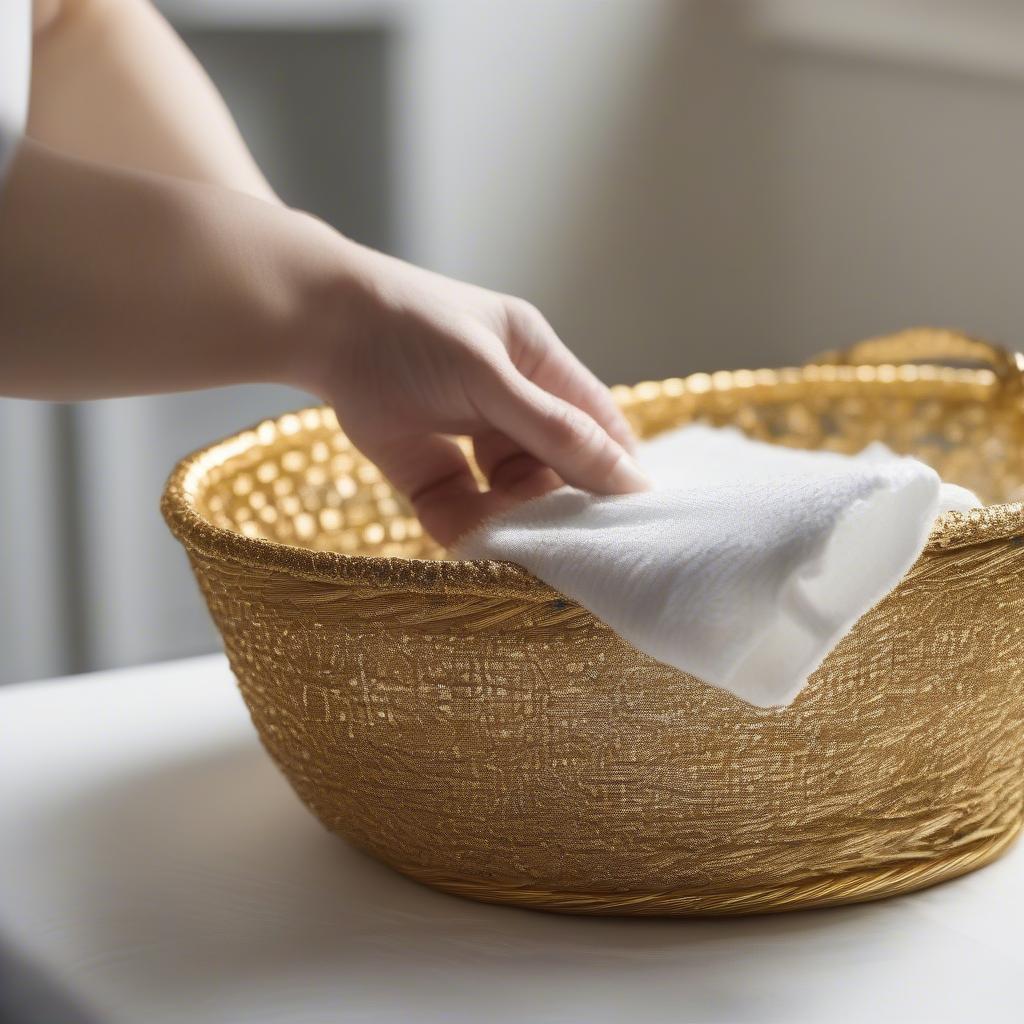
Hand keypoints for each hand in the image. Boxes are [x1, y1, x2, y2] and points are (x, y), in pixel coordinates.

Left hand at [302, 242, 647, 545]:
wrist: (313, 328)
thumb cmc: (411, 331)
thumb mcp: (491, 378)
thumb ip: (555, 432)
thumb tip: (628, 477)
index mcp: (537, 362)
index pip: (595, 421)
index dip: (615, 467)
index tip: (630, 520)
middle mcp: (509, 400)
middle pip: (554, 463)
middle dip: (560, 501)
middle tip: (570, 543)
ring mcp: (466, 435)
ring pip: (508, 493)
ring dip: (513, 518)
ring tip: (514, 540)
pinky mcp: (426, 468)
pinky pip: (461, 508)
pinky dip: (468, 527)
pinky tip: (472, 540)